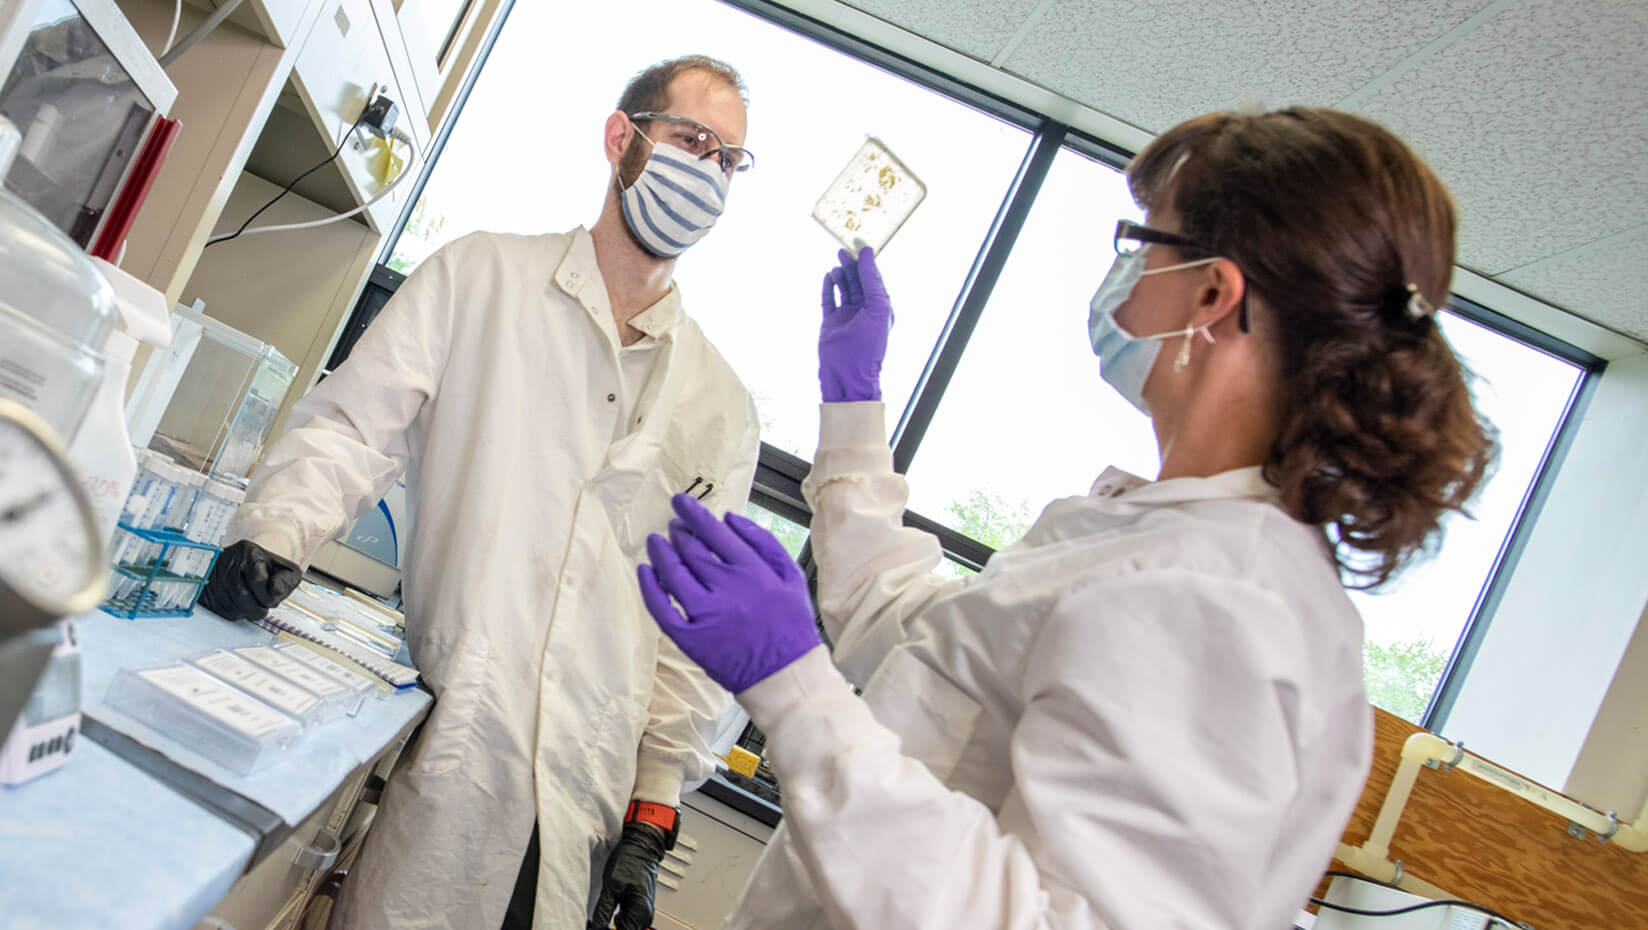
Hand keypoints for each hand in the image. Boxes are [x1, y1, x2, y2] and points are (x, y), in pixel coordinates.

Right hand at [200, 540, 301, 619]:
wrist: (241, 563)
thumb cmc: (265, 569)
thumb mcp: (283, 568)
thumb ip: (286, 581)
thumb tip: (276, 593)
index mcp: (248, 553)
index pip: (258, 580)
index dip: (269, 596)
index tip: (273, 597)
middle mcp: (227, 563)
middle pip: (242, 595)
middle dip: (259, 607)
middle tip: (264, 604)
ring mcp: (214, 578)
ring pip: (232, 606)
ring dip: (248, 611)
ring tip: (255, 604)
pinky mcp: (207, 593)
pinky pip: (223, 612)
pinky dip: (237, 613)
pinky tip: (242, 605)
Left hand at [588, 822, 667, 929]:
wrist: (642, 845)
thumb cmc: (630, 860)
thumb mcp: (610, 888)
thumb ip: (603, 912)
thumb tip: (596, 927)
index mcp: (639, 913)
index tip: (594, 926)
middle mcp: (645, 914)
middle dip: (608, 928)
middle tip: (595, 922)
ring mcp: (644, 909)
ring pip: (627, 926)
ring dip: (613, 925)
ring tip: (599, 918)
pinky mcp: (641, 904)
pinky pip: (629, 919)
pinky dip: (618, 919)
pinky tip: (608, 913)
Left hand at [637, 495, 819, 693]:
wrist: (785, 675)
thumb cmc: (791, 624)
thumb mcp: (791, 575)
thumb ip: (763, 542)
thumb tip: (731, 518)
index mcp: (752, 570)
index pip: (714, 532)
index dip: (693, 513)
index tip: (680, 502)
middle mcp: (726, 588)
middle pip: (691, 550)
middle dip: (678, 532)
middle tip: (672, 526)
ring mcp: (705, 614)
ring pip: (673, 574)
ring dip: (660, 553)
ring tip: (655, 542)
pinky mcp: (690, 638)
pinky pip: (661, 609)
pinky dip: (649, 587)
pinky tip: (644, 571)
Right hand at [819, 247, 892, 402]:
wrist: (848, 373)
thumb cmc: (868, 345)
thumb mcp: (877, 307)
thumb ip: (872, 280)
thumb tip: (867, 255)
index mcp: (879, 308)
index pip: (873, 279)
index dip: (866, 262)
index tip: (859, 246)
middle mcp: (863, 311)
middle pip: (857, 281)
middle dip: (851, 265)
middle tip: (843, 250)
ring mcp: (846, 317)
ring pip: (844, 289)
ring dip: (841, 275)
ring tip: (837, 264)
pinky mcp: (830, 323)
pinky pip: (829, 300)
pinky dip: (828, 288)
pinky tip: (828, 276)